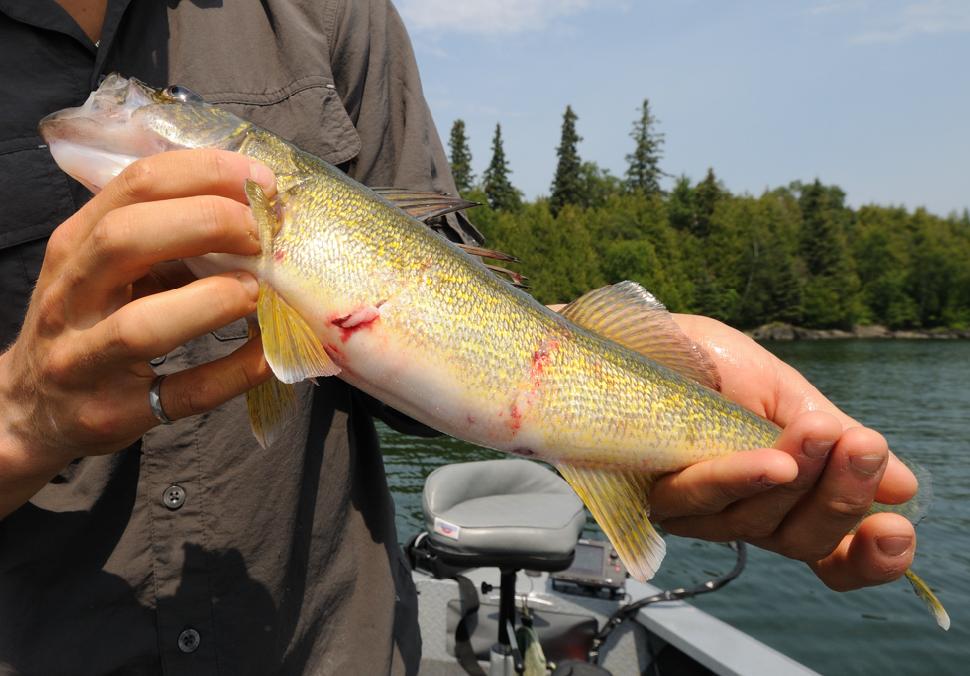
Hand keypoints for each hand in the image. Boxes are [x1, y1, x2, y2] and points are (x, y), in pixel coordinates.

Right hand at [0, 149, 274, 515]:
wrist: (32, 410)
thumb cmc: (87, 324)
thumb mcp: (104, 269)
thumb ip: (163, 238)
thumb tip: (255, 212)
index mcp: (75, 245)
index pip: (135, 185)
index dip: (205, 174)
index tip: (260, 181)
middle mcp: (69, 297)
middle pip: (125, 239)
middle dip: (206, 224)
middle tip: (262, 233)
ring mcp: (85, 361)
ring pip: (140, 326)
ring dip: (212, 300)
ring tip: (257, 290)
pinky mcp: (114, 413)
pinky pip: (183, 392)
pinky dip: (234, 371)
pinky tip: (268, 352)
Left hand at [649, 314, 917, 590]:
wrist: (632, 334)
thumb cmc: (703, 364)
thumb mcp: (781, 392)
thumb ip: (831, 439)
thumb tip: (902, 485)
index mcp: (779, 496)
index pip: (829, 551)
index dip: (868, 556)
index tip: (898, 531)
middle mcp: (738, 514)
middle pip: (802, 540)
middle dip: (843, 496)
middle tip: (865, 448)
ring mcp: (693, 510)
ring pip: (757, 523)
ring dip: (801, 479)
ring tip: (824, 434)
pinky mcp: (650, 492)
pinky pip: (701, 499)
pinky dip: (742, 478)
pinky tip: (774, 463)